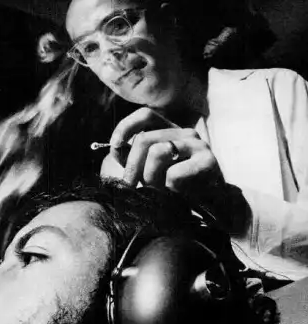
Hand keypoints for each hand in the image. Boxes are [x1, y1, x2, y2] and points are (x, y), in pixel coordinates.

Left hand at [107, 107, 223, 191]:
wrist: (210, 207)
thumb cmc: (176, 189)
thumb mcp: (150, 172)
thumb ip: (134, 159)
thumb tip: (117, 147)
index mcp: (170, 132)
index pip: (146, 115)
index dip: (126, 127)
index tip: (114, 146)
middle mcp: (184, 133)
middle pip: (144, 139)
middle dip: (133, 167)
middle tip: (133, 187)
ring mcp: (198, 145)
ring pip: (157, 152)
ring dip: (151, 177)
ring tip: (158, 191)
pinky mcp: (208, 162)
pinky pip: (174, 174)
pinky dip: (169, 188)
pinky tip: (176, 193)